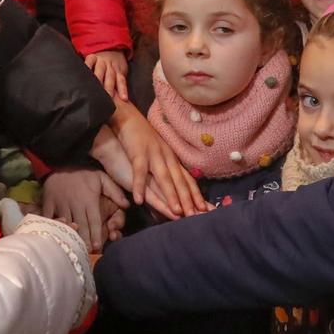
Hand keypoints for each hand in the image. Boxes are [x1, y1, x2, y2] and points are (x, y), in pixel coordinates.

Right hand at [40, 168, 127, 252]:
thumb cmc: (83, 171)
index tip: (97, 247)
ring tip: (75, 246)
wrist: (61, 160)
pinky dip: (53, 226)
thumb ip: (115, 192)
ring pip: (67, 224)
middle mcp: (75, 204)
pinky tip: (57, 235)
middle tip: (88, 252)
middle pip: (81, 227)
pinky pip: (50, 218)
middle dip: (85, 240)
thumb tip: (127, 205)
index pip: (94, 221)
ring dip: (72, 236)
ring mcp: (61, 204)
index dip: (96, 235)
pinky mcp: (49, 203)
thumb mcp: (102, 178)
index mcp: (89, 200)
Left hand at [85, 50, 129, 102]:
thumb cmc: (97, 61)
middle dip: (98, 82)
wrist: (114, 50)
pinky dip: (123, 89)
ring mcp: (112, 67)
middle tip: (95, 93)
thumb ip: (85, 69)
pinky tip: (123, 98)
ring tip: (109, 98)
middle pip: (100, 70)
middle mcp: (103, 62)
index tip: (83, 79)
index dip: (87, 68)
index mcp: (94, 58)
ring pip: (111, 77)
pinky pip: (122, 81)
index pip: (89, 61)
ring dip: (110, 88)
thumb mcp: (91, 60)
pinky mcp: (120, 72)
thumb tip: (73, 80)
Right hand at [107, 100, 201, 219]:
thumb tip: (172, 188)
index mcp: (172, 158)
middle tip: (196, 216)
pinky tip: (139, 200)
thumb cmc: (142, 137)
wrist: (128, 117)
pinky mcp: (138, 153)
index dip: (196, 195)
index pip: (187, 179)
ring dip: (171, 195)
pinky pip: (140, 172)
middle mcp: (167, 157)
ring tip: (176, 212)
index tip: (205, 210)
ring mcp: (154, 154)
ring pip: (164, 178)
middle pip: (180, 181)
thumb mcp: (159, 153)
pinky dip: (139, 186)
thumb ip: (165, 168)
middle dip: (188, 200)